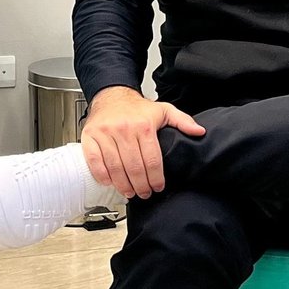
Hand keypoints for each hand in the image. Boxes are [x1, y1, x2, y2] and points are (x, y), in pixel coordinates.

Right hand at [81, 86, 205, 198]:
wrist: (111, 95)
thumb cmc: (135, 107)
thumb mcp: (163, 110)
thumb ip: (182, 121)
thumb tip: (199, 132)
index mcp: (143, 125)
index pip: (152, 160)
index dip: (156, 178)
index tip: (158, 187)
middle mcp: (124, 130)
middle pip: (134, 167)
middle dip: (141, 186)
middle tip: (144, 193)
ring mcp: (105, 134)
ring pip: (115, 167)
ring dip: (123, 185)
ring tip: (130, 192)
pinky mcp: (90, 137)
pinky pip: (94, 161)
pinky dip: (101, 175)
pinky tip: (109, 182)